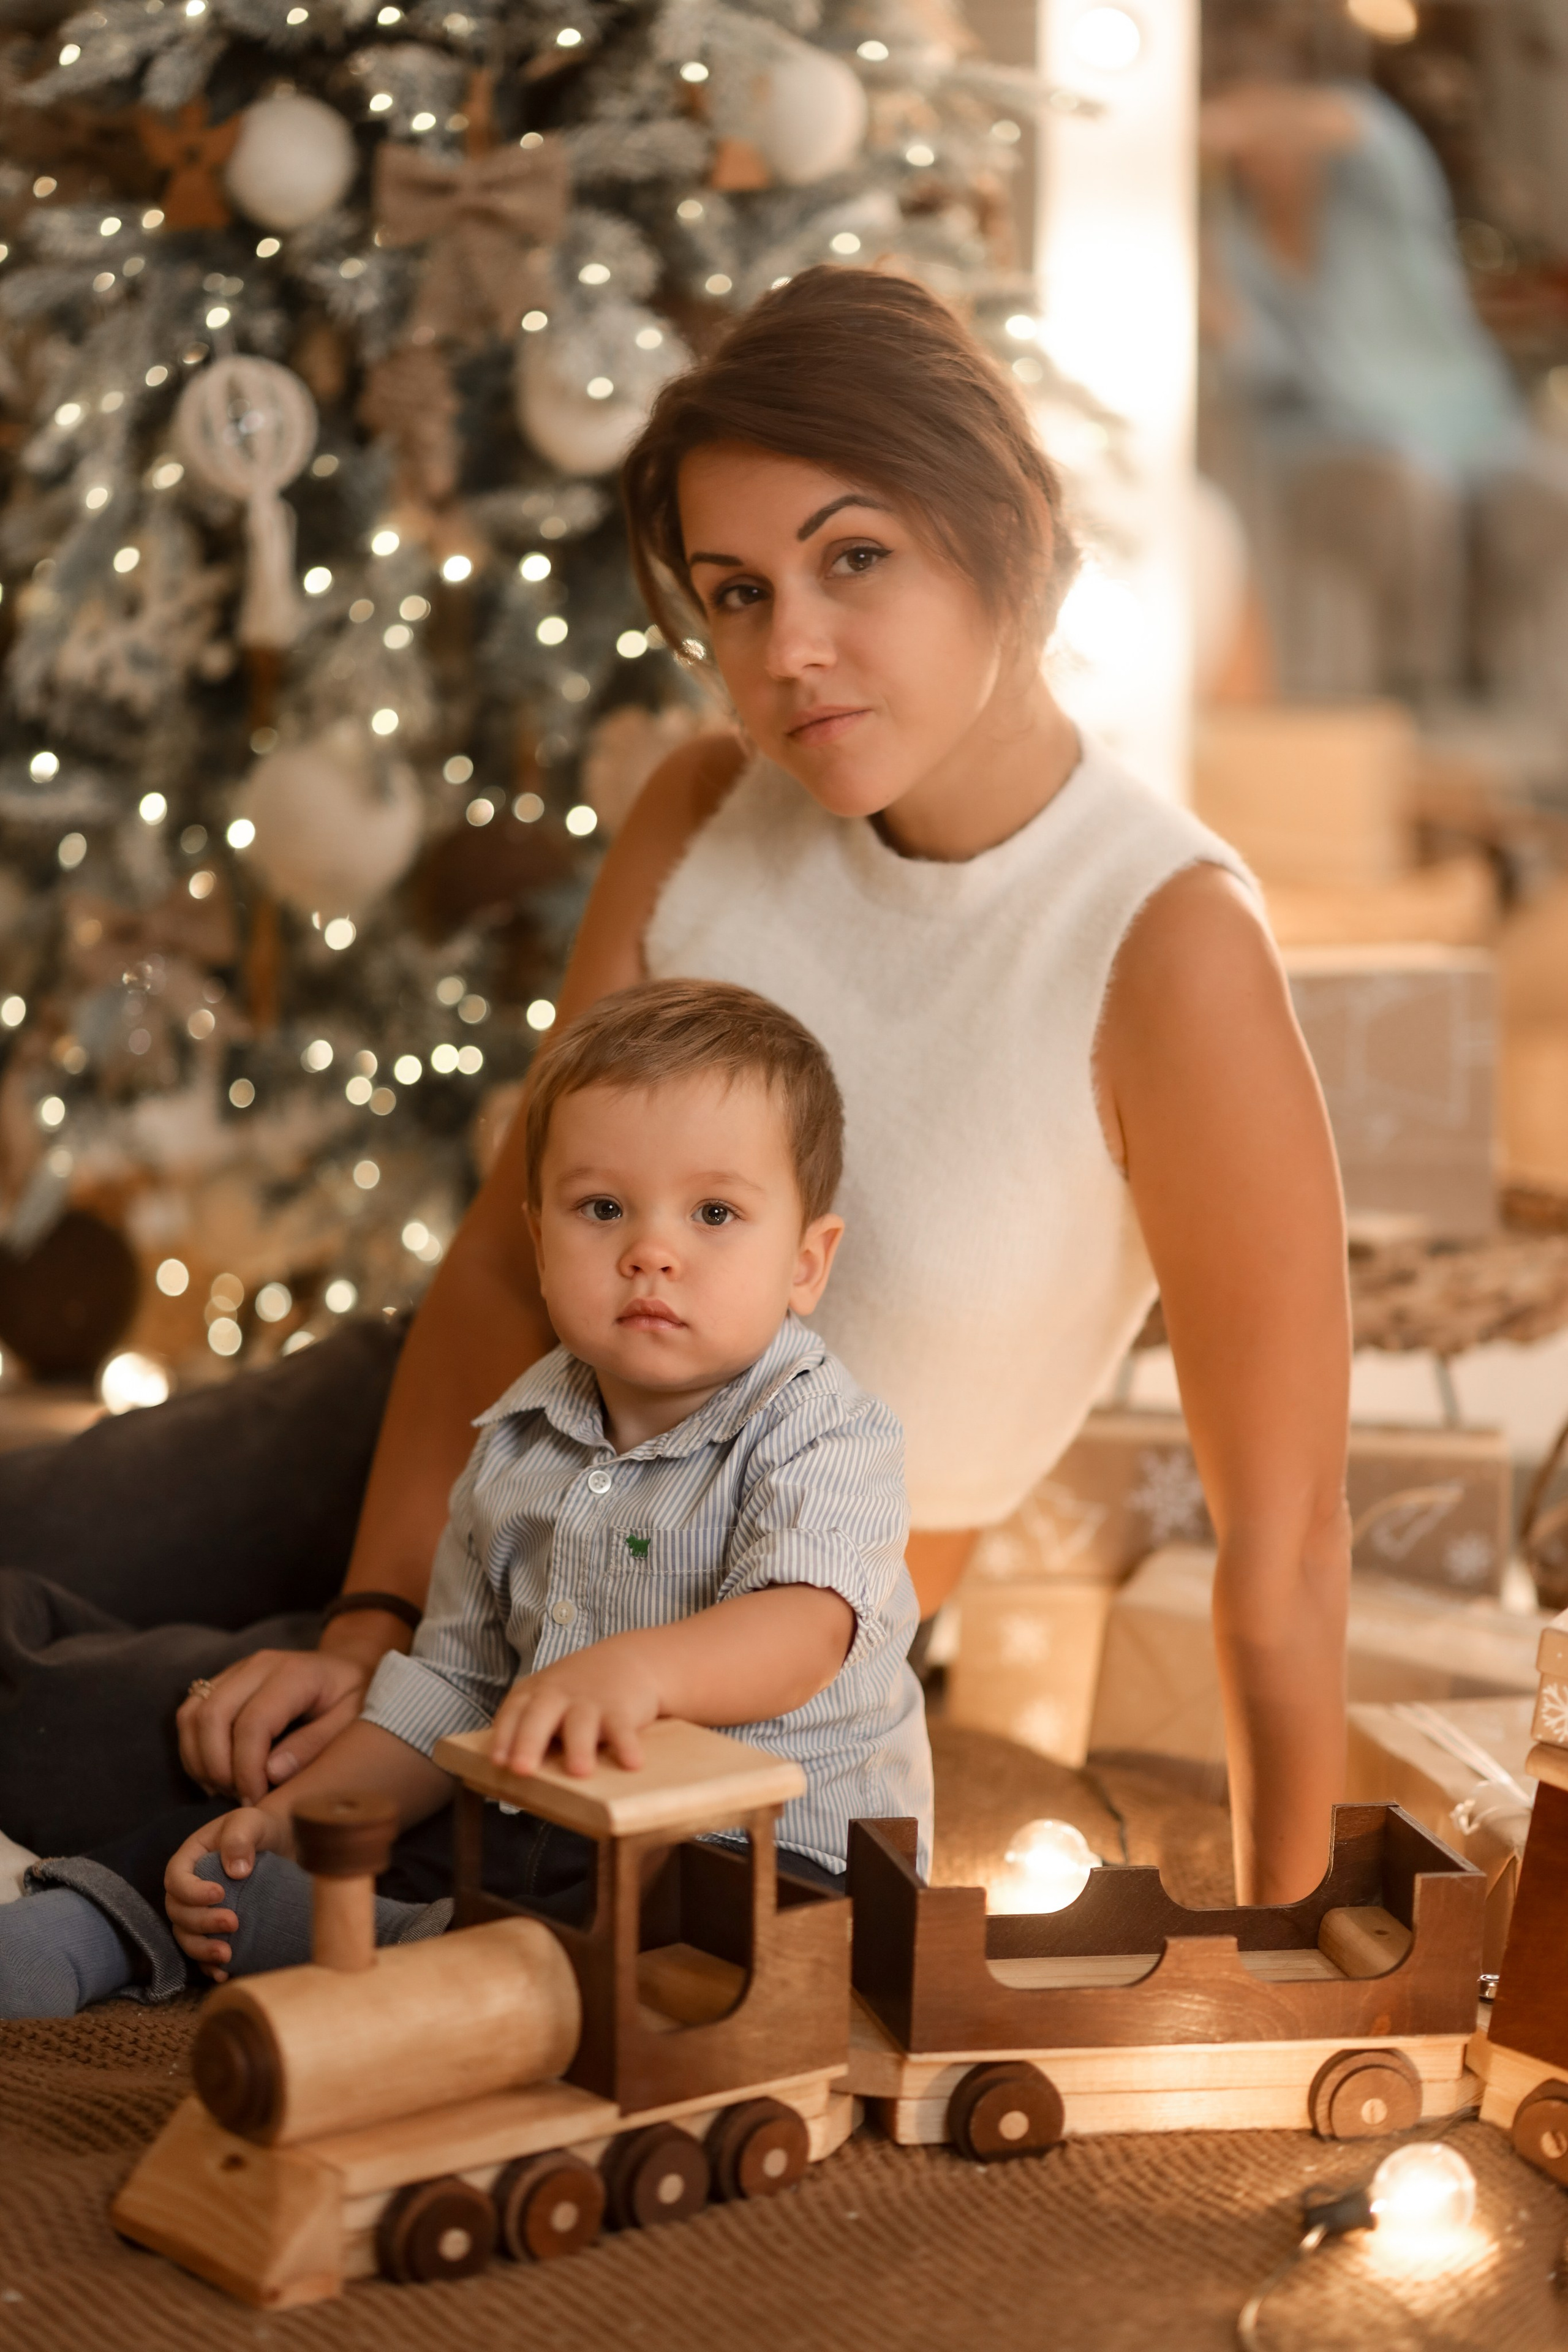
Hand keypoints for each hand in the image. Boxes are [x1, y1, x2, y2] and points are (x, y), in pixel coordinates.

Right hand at [164, 1806, 290, 1979]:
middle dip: (201, 1922)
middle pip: (178, 1912)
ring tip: (227, 1955)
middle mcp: (189, 1888)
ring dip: (201, 1949)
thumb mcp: (250, 1821)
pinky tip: (224, 1972)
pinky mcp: (215, 1929)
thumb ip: (239, 1838)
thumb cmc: (261, 1827)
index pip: (176, 1879)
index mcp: (190, 1858)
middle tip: (233, 1922)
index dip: (192, 1891)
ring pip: (185, 1936)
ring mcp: (199, 1910)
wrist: (282, 1842)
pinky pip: (201, 1952)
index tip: (220, 1894)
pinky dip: (208, 1965)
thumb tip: (236, 1872)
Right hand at [177, 1646, 372, 1805]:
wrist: (347, 1666)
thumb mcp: (352, 1721)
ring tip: (227, 1790)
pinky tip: (216, 1777)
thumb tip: (270, 1774)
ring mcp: (236, 1670)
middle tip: (240, 1799)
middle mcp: (257, 1665)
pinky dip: (193, 1751)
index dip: (246, 1770)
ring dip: (200, 1761)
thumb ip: (314, 1745)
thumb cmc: (352, 1698)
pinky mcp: (222, 1682)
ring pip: (192, 1714)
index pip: (253, 1723)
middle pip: (212, 1716)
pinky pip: (190, 1714)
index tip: (255, 1803)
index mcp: (293, 1673)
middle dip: (218, 1768)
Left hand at [490, 1638, 661, 1777]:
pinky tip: (631, 1763)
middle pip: (539, 1717)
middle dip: (529, 1742)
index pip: (513, 1713)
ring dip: (580, 1747)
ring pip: (581, 1723)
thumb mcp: (546, 1695)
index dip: (504, 1736)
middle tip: (522, 1769)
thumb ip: (526, 1724)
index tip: (497, 1761)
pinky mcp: (621, 1708)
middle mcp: (558, 1695)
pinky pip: (623, 1727)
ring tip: (579, 1772)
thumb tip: (501, 1768)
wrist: (628, 1658)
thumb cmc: (576, 1691)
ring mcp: (590, 1700)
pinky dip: (627, 1745)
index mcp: (535, 1693)